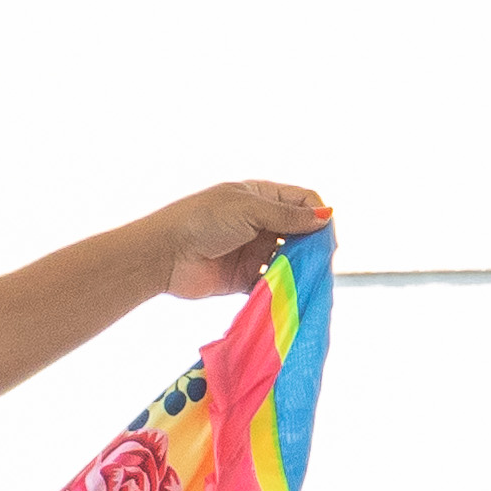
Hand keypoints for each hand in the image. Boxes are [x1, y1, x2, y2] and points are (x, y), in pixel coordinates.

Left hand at [152, 178, 338, 297]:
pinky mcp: (243, 279)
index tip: (325, 235)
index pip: (303, 202)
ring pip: (289, 260)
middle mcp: (261, 223)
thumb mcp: (249, 210)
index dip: (318, 215)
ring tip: (307, 279)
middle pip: (300, 232)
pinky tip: (289, 294)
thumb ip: (287, 216)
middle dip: (313, 245)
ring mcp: (253, 251)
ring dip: (299, 268)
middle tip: (321, 261)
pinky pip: (270, 284)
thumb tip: (326, 216)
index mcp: (262, 197)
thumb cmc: (203, 221)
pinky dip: (281, 289)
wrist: (164, 254)